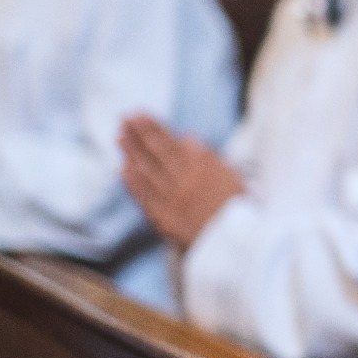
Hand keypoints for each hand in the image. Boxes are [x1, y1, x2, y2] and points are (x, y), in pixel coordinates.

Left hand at [119, 114, 245, 247]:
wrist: (235, 243)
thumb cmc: (237, 208)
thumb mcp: (231, 177)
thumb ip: (209, 157)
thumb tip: (188, 138)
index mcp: (202, 169)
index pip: (171, 143)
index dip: (154, 128)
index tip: (140, 114)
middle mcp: (183, 181)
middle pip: (157, 153)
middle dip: (140, 134)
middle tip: (125, 119)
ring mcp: (171, 199)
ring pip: (146, 172)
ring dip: (132, 153)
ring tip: (120, 137)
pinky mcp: (163, 217)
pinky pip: (144, 197)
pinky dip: (133, 182)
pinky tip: (124, 170)